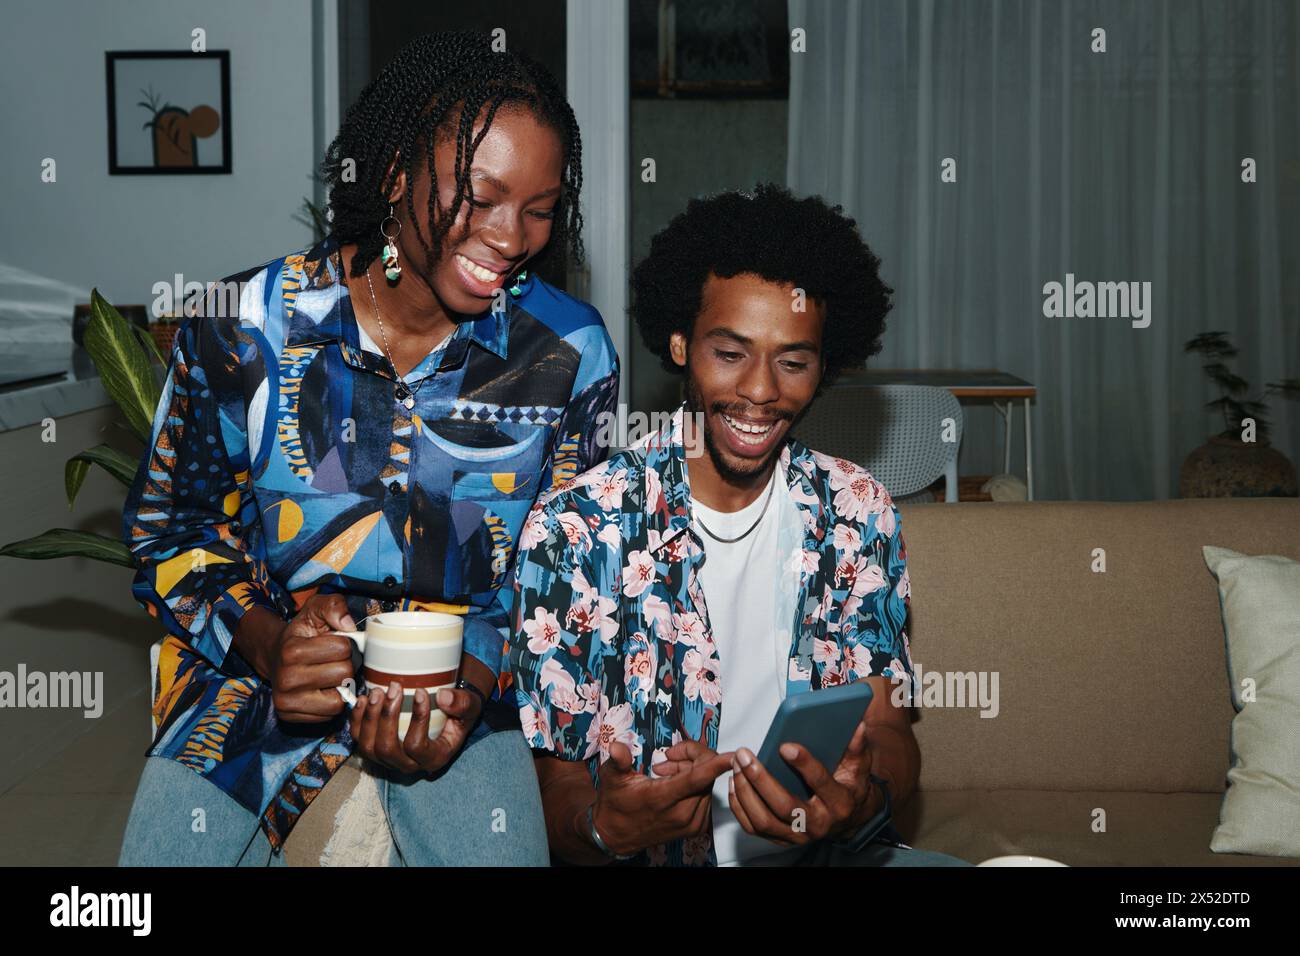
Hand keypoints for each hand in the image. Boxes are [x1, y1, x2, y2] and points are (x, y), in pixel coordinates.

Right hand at [265, 594, 356, 723]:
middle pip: (343, 674)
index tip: (334, 644)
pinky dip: (331, 703)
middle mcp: (286, 678)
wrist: (274, 656)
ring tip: (331, 677)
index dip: (345, 644)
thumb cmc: (300, 633)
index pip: (343, 649)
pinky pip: (329, 715)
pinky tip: (323, 690)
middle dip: (345, 665)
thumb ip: (333, 606)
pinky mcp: (289, 716)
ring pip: (338, 700)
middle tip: (335, 661)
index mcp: (292, 650)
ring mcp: (286, 701)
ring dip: (340, 688)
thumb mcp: (314, 609)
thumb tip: (349, 624)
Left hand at [349, 680, 482, 775]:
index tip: (420, 692)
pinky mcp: (374, 749)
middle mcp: (408, 764)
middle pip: (388, 749)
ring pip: (369, 747)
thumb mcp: (470, 706)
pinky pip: (357, 739)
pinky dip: (357, 719)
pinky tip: (363, 699)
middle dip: (387, 716)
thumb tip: (443, 697)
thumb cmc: (459, 712)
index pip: (418, 747)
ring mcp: (388, 759)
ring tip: (377, 691)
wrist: (446, 714)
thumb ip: (462, 703)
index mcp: (434, 758)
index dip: (417, 720)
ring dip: (370, 717)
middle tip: (394, 688)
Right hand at [589, 740, 733, 856]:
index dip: (717, 764)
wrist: (616, 835)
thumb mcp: (612, 778)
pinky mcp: (697, 826)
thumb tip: (617, 747)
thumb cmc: (616, 804)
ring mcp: (692, 822)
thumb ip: (618, 761)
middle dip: (691, 757)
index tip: (734, 754)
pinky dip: (696, 784)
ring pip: (708, 783)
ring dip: (692, 770)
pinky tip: (676, 782)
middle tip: (669, 756)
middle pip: (705, 774)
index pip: (697, 779)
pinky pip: (706, 795)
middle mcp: (682, 814)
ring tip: (667, 771)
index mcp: (663, 799)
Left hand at [729, 717, 876, 846]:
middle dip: (760, 779)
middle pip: (784, 805)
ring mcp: (798, 835)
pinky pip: (754, 828)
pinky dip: (739, 807)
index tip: (784, 745)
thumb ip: (857, 747)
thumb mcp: (859, 766)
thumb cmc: (849, 787)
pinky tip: (734, 783)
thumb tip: (858, 725)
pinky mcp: (782, 839)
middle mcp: (818, 823)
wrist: (847, 819)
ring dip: (745, 792)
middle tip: (745, 755)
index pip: (821, 783)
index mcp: (839, 802)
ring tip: (737, 765)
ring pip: (765, 820)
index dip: (804, 764)